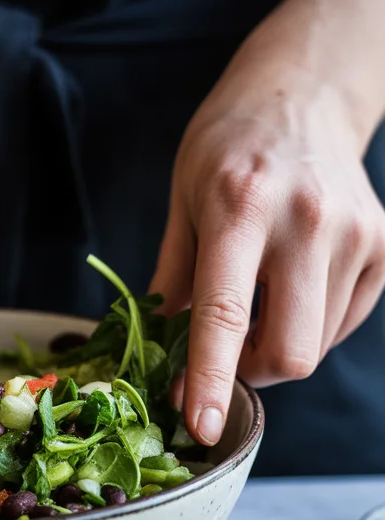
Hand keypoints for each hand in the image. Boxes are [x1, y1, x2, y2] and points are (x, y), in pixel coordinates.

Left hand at [151, 41, 384, 446]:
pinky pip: (343, 322)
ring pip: (317, 344)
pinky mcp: (384, 243)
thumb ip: (173, 278)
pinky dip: (310, 324)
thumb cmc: (228, 145)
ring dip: (277, 345)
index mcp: (240, 207)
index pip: (224, 313)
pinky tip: (291, 284)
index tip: (200, 425)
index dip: (210, 378)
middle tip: (223, 352)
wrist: (302, 93)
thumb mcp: (181, 199)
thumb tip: (158, 351)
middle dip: (250, 374)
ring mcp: (355, 232)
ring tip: (256, 300)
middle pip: (291, 352)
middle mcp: (307, 220)